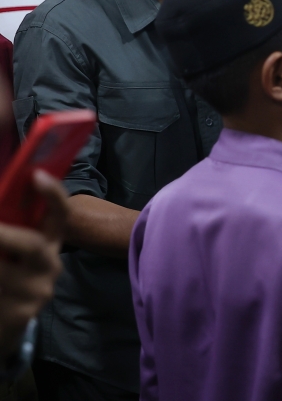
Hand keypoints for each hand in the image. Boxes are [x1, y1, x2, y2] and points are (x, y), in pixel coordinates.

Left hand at [0, 171, 66, 357]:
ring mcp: (38, 290)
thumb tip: (0, 200)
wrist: (5, 322)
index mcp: (48, 242)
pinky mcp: (23, 312)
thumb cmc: (6, 276)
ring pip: (4, 272)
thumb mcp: (11, 251)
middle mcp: (50, 264)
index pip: (60, 214)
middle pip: (33, 245)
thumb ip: (10, 228)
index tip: (37, 175)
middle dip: (3, 236)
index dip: (53, 194)